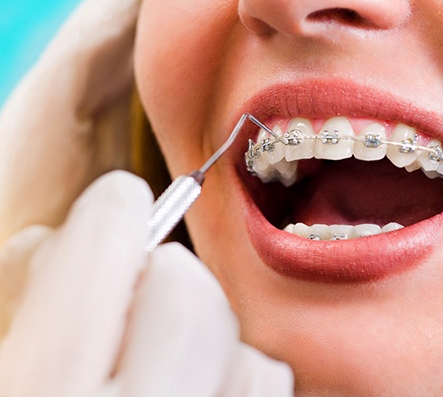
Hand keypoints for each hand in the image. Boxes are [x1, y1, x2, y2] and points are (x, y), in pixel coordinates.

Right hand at [0, 172, 292, 396]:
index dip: (110, 214)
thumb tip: (66, 238)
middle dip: (161, 276)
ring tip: (161, 367)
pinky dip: (240, 376)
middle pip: (188, 287)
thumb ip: (30, 298)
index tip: (113, 213)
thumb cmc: (35, 392)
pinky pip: (267, 385)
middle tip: (131, 305)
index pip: (107, 240)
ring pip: (241, 340)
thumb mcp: (6, 357)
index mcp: (43, 395)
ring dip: (205, 333)